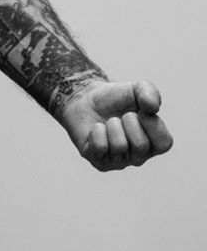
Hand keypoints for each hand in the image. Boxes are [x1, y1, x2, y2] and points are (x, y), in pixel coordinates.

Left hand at [58, 79, 172, 171]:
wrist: (86, 98)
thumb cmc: (115, 99)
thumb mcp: (136, 89)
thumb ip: (150, 92)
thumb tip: (153, 107)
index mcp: (154, 143)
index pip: (164, 143)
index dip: (152, 123)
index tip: (141, 111)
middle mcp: (139, 157)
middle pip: (140, 145)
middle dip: (128, 121)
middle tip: (121, 116)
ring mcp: (118, 162)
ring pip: (119, 145)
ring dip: (111, 125)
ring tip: (108, 122)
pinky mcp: (98, 161)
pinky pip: (100, 146)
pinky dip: (97, 131)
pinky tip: (96, 129)